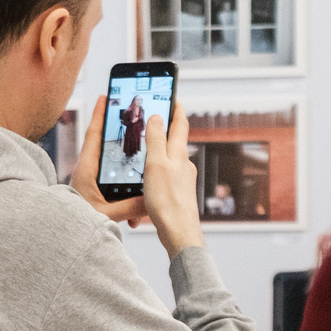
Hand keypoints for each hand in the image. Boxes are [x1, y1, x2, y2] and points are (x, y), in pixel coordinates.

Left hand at [70, 98, 151, 229]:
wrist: (62, 240)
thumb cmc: (76, 225)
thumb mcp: (106, 215)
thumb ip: (129, 207)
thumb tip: (152, 200)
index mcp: (86, 170)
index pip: (94, 136)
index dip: (100, 115)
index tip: (105, 96)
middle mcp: (87, 173)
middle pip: (105, 146)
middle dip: (119, 133)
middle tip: (132, 117)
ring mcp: (90, 183)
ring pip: (112, 167)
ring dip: (127, 166)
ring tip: (142, 162)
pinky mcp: (94, 195)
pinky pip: (113, 186)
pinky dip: (127, 192)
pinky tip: (136, 210)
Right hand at [136, 109, 204, 256]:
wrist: (179, 232)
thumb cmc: (168, 201)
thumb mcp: (156, 164)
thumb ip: (157, 139)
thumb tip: (157, 117)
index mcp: (179, 154)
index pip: (180, 124)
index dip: (176, 109)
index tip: (173, 97)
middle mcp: (184, 165)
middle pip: (176, 141)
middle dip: (166, 129)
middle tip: (155, 119)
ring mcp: (182, 180)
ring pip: (170, 159)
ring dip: (159, 152)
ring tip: (146, 149)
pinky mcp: (177, 193)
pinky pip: (166, 176)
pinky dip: (156, 171)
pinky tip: (147, 180)